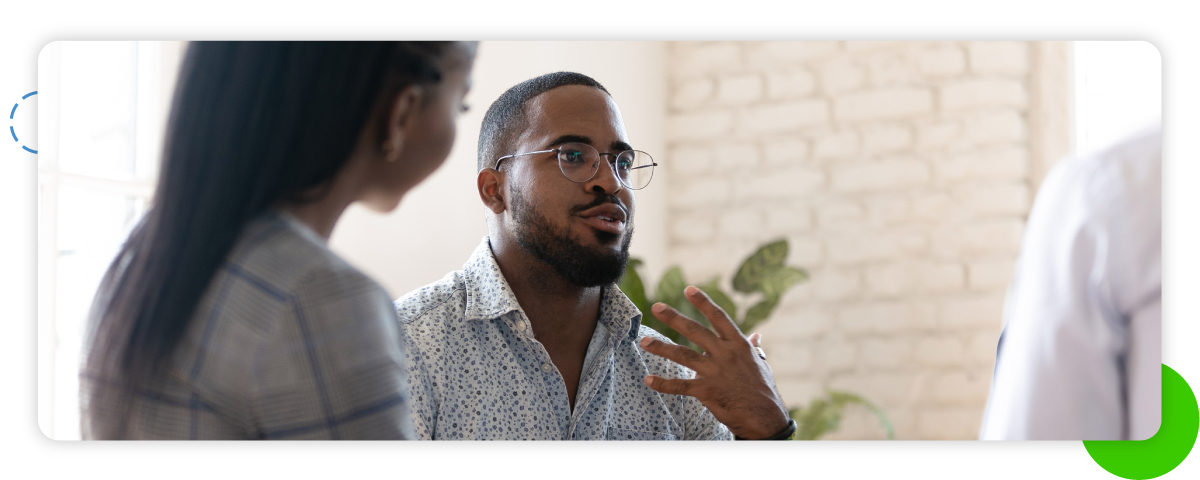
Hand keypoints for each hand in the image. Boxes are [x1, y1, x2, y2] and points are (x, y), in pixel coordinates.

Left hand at [639, 285, 790, 439]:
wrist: (764, 418)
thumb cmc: (763, 390)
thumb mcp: (761, 364)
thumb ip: (754, 348)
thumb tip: (757, 335)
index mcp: (738, 344)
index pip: (719, 317)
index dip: (704, 302)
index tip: (688, 289)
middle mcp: (725, 354)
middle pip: (695, 331)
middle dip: (674, 317)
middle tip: (656, 307)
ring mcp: (715, 372)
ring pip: (683, 355)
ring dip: (662, 347)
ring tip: (644, 341)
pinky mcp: (707, 391)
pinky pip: (680, 386)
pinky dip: (663, 384)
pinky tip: (648, 380)